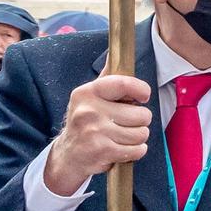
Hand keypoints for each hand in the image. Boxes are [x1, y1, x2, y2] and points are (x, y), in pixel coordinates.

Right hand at [44, 74, 151, 196]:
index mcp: (87, 92)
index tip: (143, 97)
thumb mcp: (90, 99)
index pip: (124, 83)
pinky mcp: (102, 151)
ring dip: (137, 138)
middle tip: (124, 124)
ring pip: (142, 133)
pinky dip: (135, 151)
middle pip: (141, 114)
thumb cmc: (85, 123)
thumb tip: (115, 53)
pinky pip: (138, 149)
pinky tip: (121, 149)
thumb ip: (107, 80)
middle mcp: (89, 110)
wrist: (67, 156)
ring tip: (121, 137)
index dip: (141, 90)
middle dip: (139, 122)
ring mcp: (95, 131)